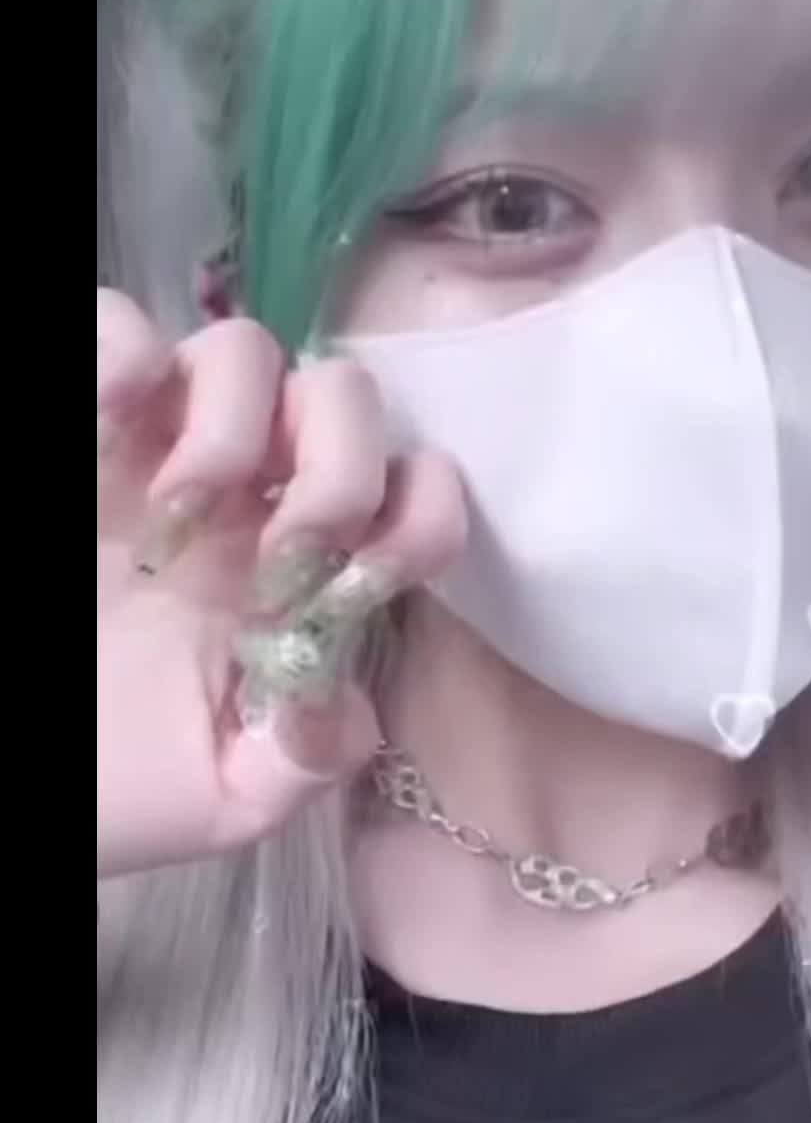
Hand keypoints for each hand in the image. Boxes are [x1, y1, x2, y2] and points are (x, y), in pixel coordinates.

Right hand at [97, 290, 465, 878]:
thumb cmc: (104, 780)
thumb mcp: (219, 798)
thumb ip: (302, 760)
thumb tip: (354, 708)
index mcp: (297, 575)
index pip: (413, 495)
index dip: (417, 518)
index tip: (355, 582)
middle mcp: (243, 495)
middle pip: (346, 398)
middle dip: (338, 469)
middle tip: (274, 560)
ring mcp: (153, 447)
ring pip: (245, 347)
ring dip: (235, 425)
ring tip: (174, 515)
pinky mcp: (80, 418)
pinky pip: (117, 324)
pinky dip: (125, 355)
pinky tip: (106, 431)